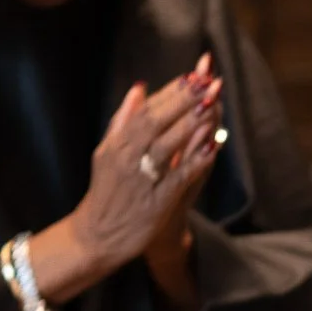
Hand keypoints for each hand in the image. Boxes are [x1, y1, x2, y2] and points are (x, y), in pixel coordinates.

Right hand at [71, 67, 223, 279]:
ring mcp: (142, 179)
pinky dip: (196, 161)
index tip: (193, 75)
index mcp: (117, 143)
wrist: (98, 235)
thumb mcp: (108, 151)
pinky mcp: (156, 201)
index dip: (171, 92)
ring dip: (190, 124)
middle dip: (184, 100)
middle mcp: (127, 158)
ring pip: (168, 145)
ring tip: (212, 104)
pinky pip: (179, 177)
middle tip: (208, 81)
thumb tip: (139, 88)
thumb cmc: (106, 191)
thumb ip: (124, 120)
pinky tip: (213, 146)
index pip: (146, 110)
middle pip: (157, 122)